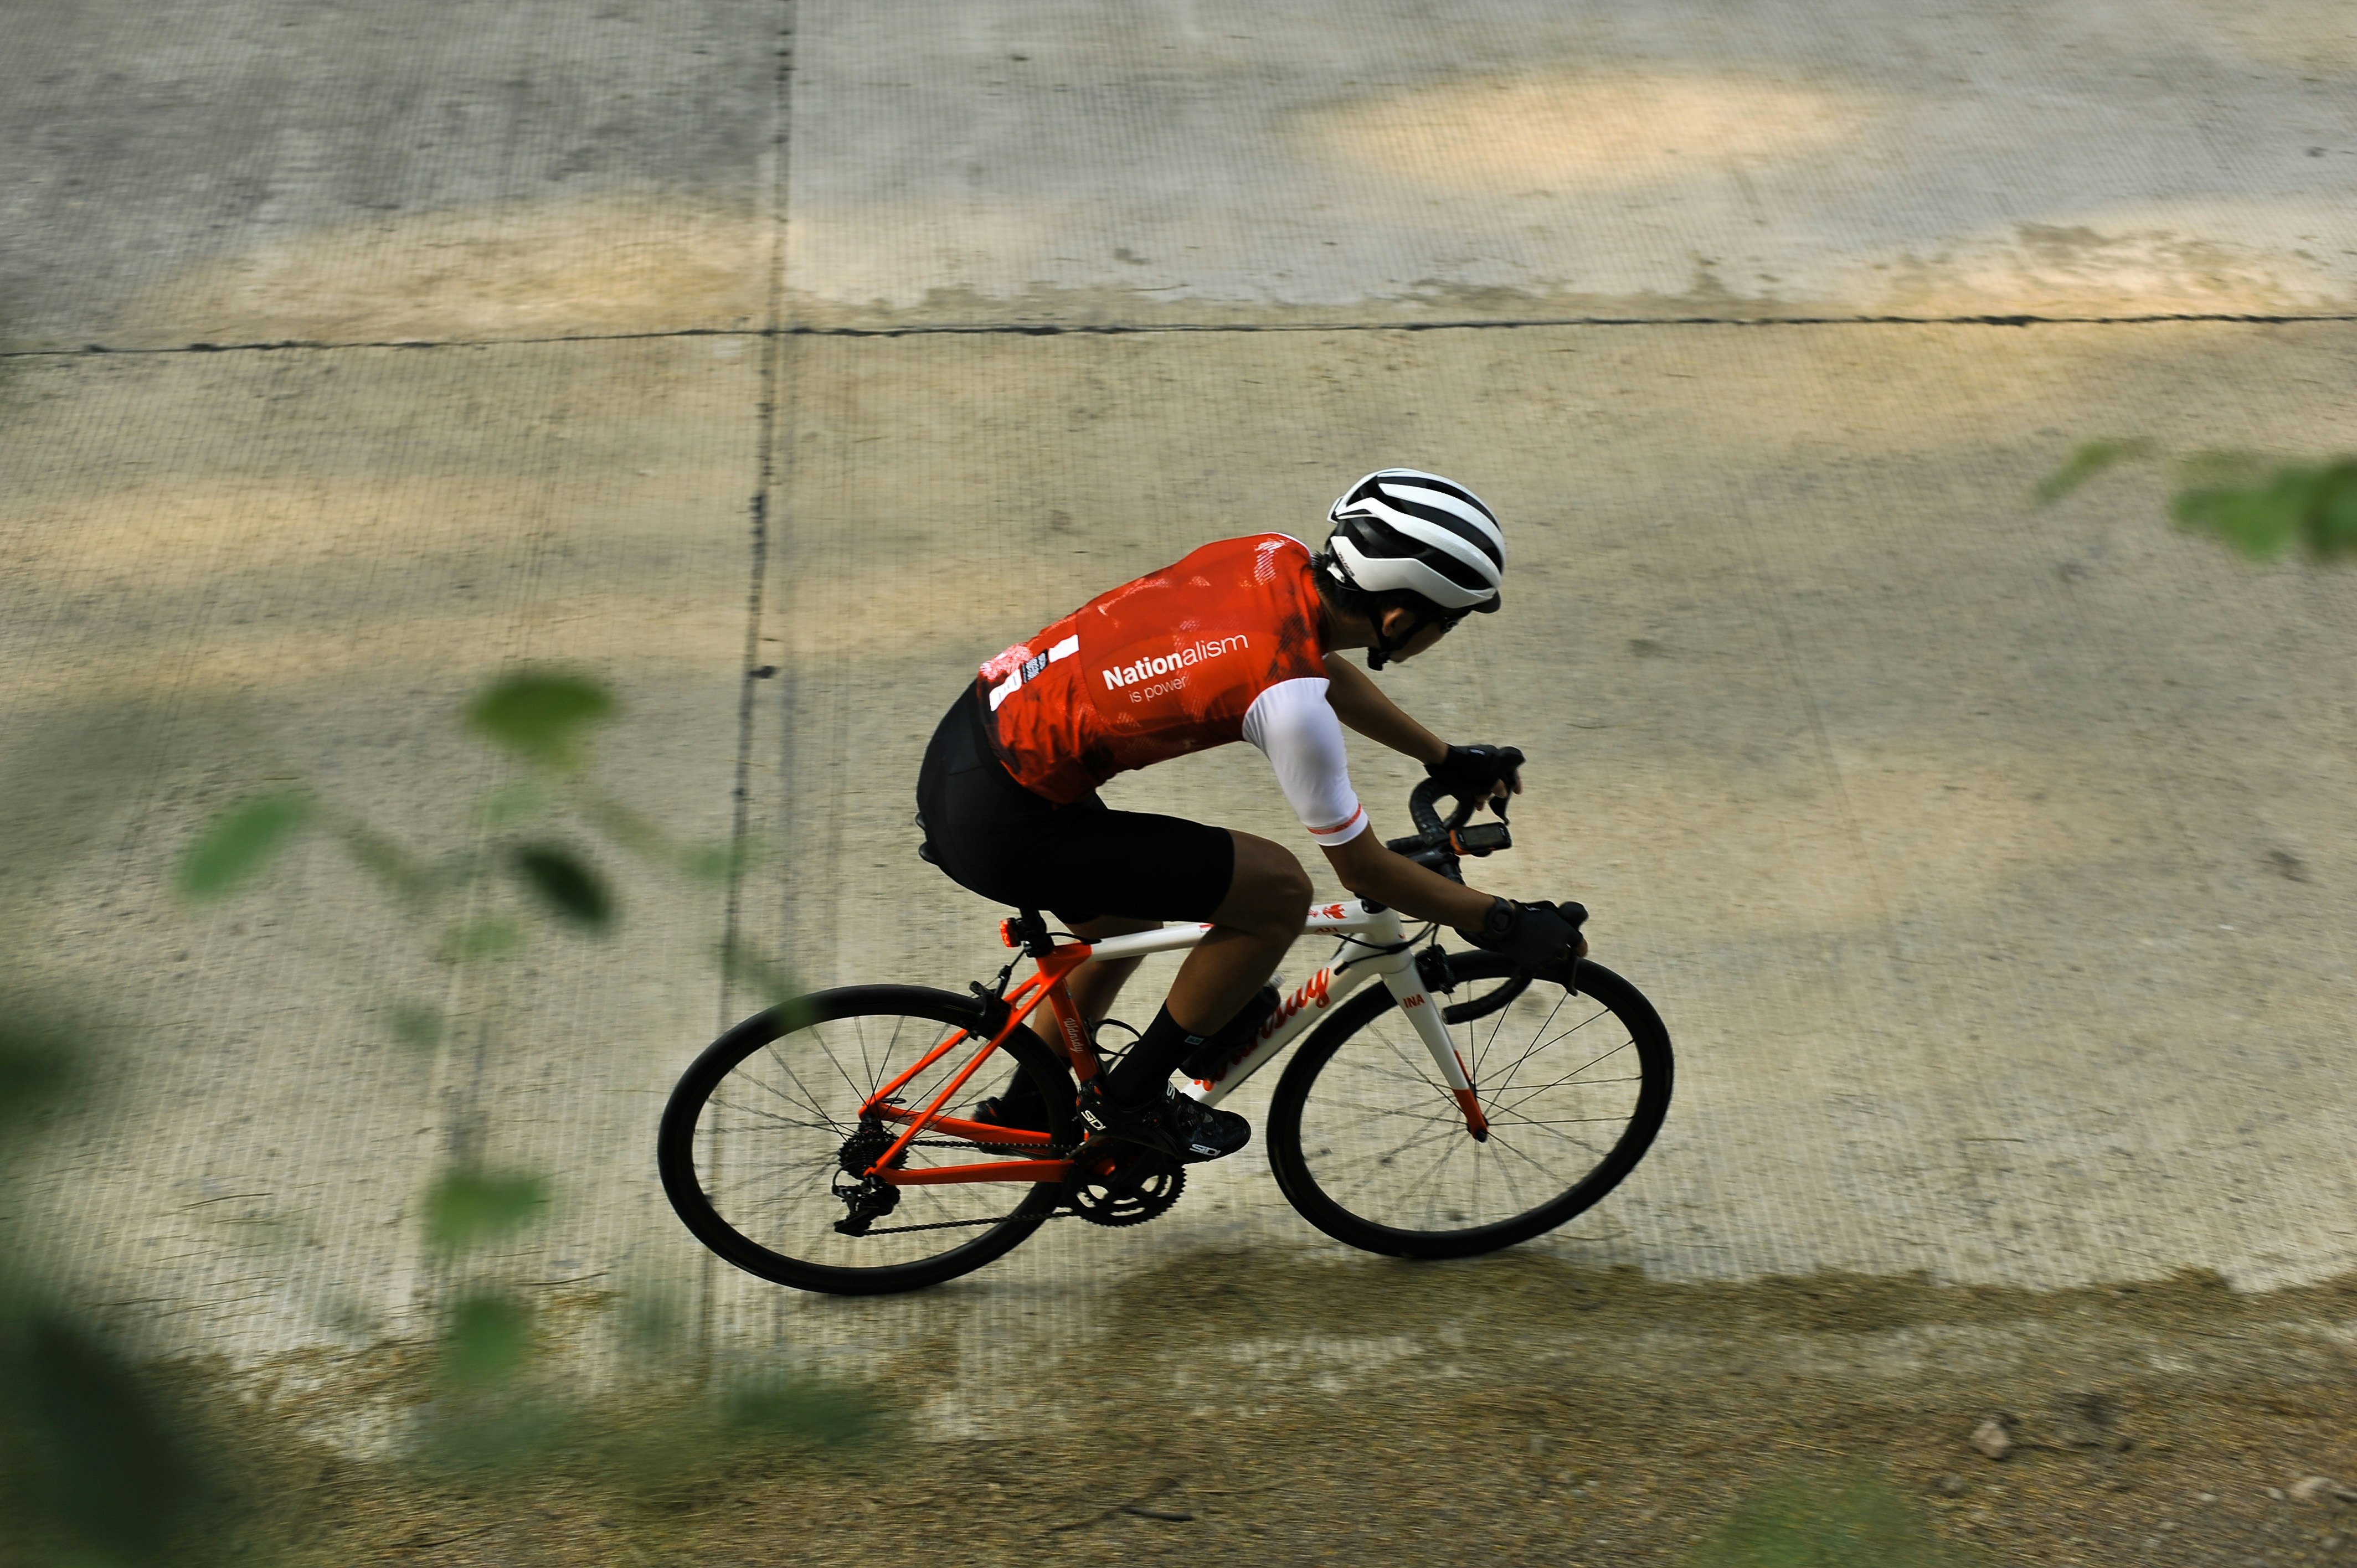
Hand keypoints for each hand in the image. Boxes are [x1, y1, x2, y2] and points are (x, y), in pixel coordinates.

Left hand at [1426, 744, 1522, 810]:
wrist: (1441, 760)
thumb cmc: (1465, 766)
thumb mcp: (1485, 777)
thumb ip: (1496, 785)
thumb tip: (1504, 792)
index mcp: (1495, 756)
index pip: (1511, 768)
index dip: (1515, 781)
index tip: (1518, 792)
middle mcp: (1488, 759)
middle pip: (1497, 778)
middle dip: (1494, 792)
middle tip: (1487, 800)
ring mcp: (1477, 764)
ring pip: (1485, 782)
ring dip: (1484, 794)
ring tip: (1478, 805)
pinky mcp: (1466, 769)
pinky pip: (1475, 782)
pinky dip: (1476, 791)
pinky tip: (1473, 802)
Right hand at [1455, 897, 1587, 970]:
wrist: (1507, 923)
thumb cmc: (1528, 913)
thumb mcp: (1550, 911)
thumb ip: (1563, 922)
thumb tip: (1570, 928)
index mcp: (1566, 932)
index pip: (1580, 944)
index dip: (1578, 947)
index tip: (1578, 950)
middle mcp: (1560, 946)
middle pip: (1564, 954)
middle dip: (1558, 950)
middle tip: (1545, 943)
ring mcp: (1548, 957)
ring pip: (1552, 961)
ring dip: (1546, 955)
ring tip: (1534, 944)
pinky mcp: (1536, 965)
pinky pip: (1541, 965)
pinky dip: (1536, 960)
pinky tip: (1528, 950)